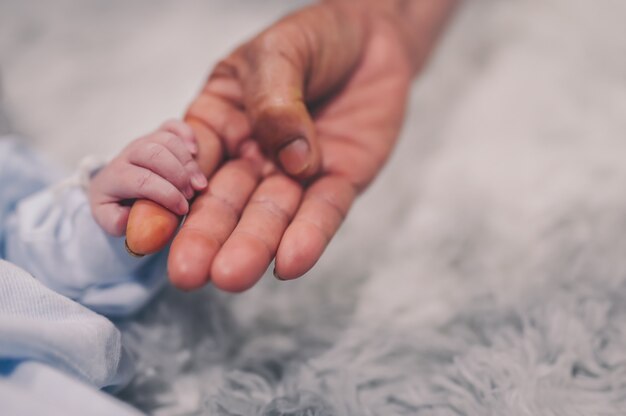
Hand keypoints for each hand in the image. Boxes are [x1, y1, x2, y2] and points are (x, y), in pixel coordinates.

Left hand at [89, 119, 207, 235]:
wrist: (111, 186)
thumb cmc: (115, 205)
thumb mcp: (107, 219)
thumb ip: (114, 221)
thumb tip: (128, 216)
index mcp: (115, 175)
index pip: (142, 180)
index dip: (166, 194)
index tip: (182, 209)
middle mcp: (129, 154)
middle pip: (155, 153)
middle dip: (178, 174)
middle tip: (191, 194)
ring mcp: (144, 141)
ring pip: (166, 140)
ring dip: (187, 161)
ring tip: (199, 183)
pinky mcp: (157, 135)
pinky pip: (172, 125)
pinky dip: (187, 134)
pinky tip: (195, 151)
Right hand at [168, 1, 453, 291]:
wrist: (372, 34)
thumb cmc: (313, 37)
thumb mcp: (277, 54)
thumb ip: (274, 100)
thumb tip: (290, 160)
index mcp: (220, 122)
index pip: (187, 163)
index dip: (166, 198)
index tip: (143, 234)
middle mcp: (252, 155)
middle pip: (226, 201)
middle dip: (207, 237)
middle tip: (187, 273)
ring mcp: (295, 173)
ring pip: (272, 215)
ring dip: (254, 246)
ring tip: (232, 276)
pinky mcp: (339, 180)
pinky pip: (324, 212)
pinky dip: (309, 237)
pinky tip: (291, 262)